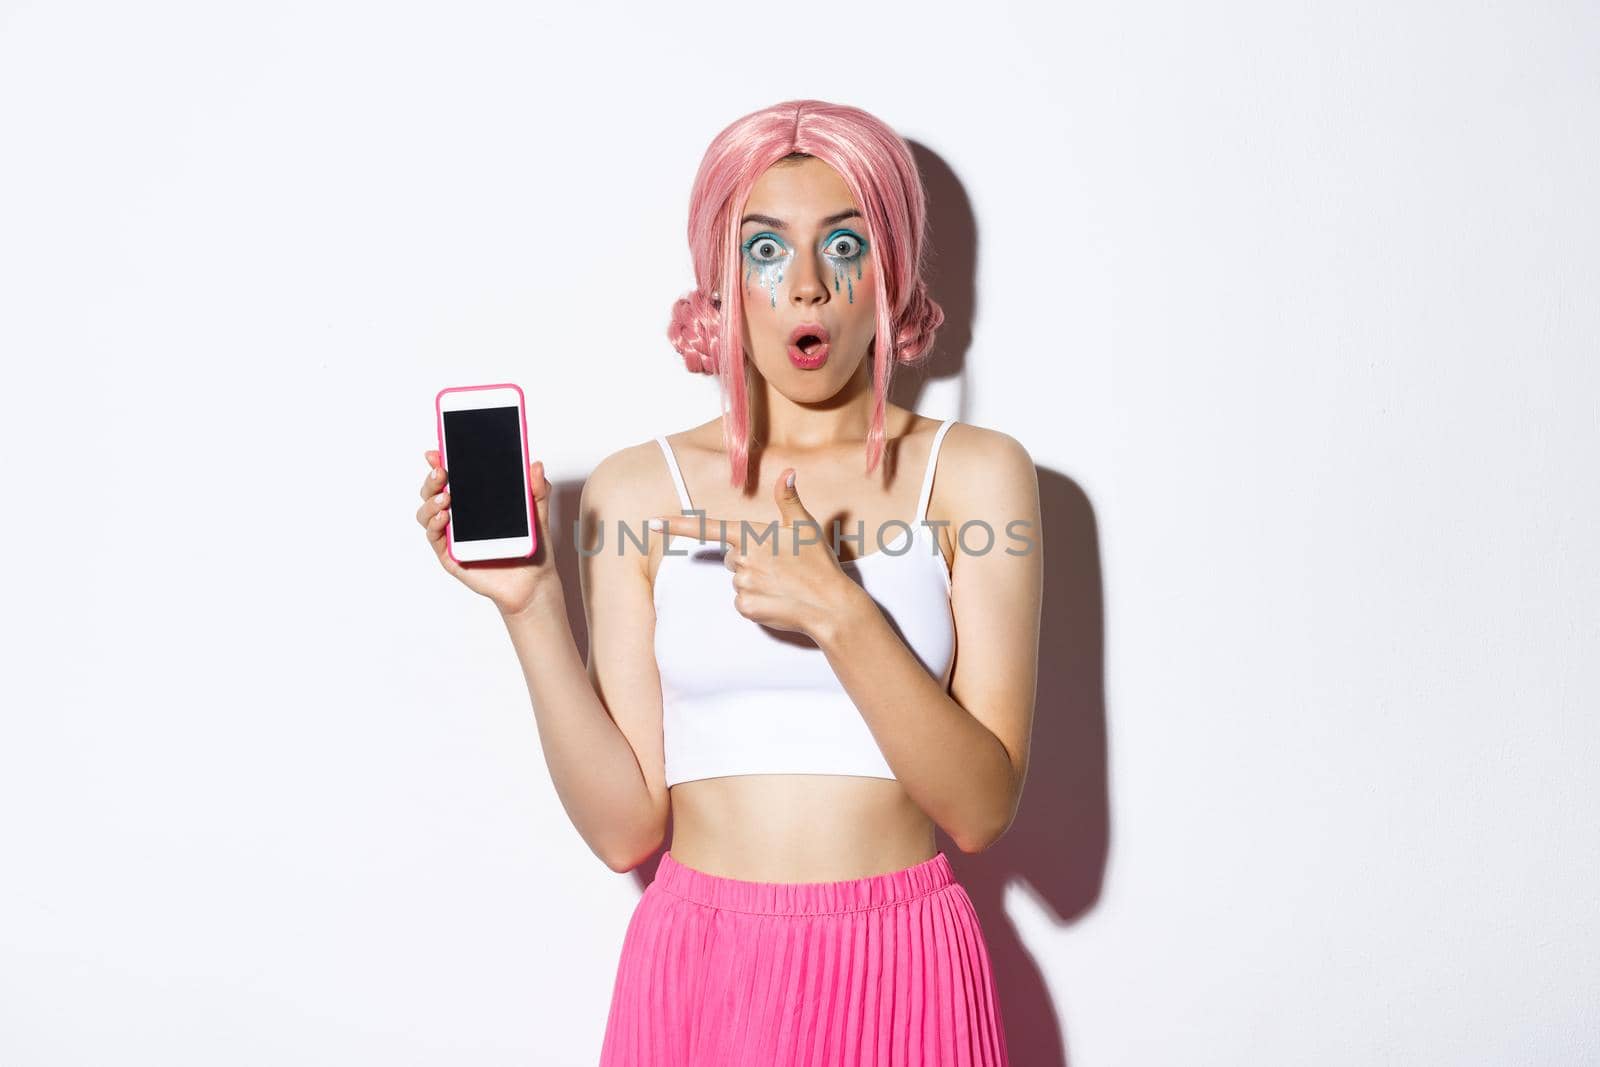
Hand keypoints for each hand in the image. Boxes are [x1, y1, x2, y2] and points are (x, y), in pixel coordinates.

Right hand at [416, 448, 559, 616]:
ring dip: (431, 501)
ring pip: (427, 512)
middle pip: (434, 491)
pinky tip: (444, 517)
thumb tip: (536, 464)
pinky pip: (435, 537)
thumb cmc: (532, 546)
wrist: (534, 581)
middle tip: (441, 471)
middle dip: (433, 478)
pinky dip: (435, 524)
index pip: (454, 477)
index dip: (441, 462)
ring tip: (445, 497)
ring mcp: (453, 535)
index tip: (438, 451)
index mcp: (476, 500)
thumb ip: (537, 489)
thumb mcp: (537, 513)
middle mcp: (460, 516)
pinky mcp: (450, 554)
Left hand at [651, 468, 864, 639]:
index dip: (677, 525)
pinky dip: (757, 603)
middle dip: (750, 560)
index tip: (651, 523)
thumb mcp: (805, 526)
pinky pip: (742, 602)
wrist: (831, 605)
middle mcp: (742, 559)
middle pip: (732, 557)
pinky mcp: (746, 608)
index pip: (708, 528)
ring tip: (783, 584)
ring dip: (756, 582)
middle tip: (781, 565)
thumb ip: (789, 499)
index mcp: (751, 536)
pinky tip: (778, 600)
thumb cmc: (819, 563)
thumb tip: (788, 472)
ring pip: (738, 580)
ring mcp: (742, 584)